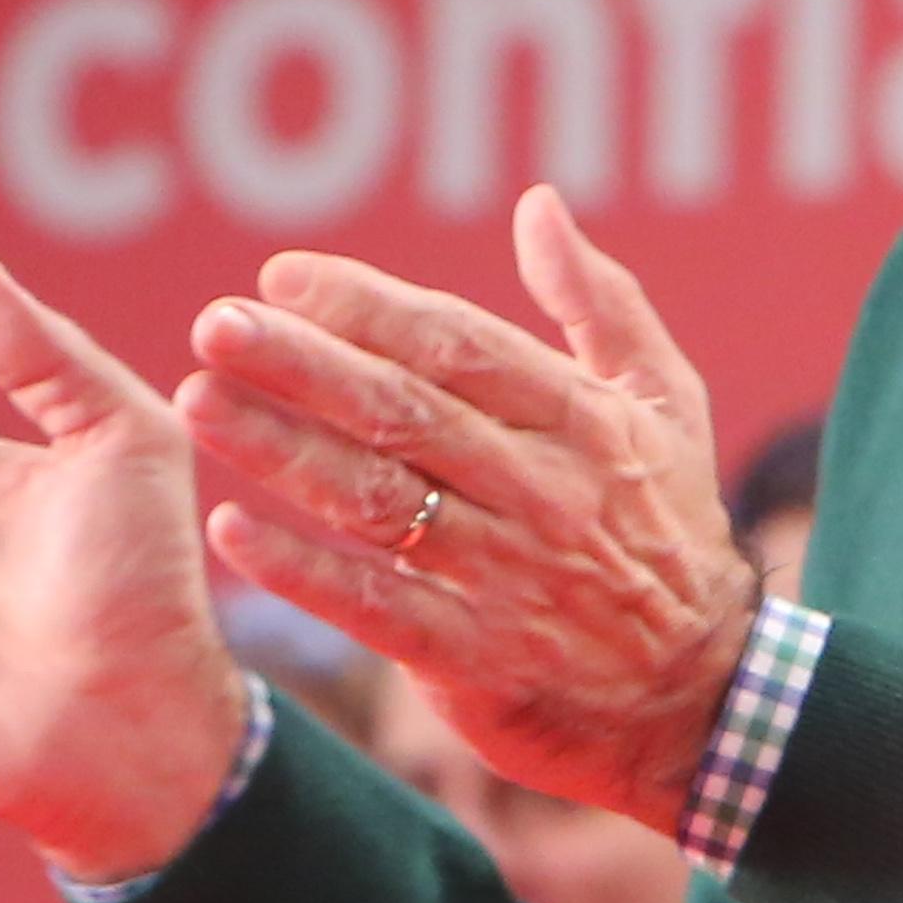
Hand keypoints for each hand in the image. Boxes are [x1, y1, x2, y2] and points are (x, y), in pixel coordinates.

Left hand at [177, 189, 763, 828]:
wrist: (703, 697)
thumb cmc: (669, 530)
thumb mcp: (664, 405)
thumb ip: (600, 303)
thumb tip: (539, 205)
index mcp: (583, 421)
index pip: (459, 345)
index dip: (367, 307)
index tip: (281, 277)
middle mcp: (543, 492)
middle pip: (404, 412)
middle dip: (302, 364)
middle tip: (214, 324)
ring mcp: (507, 578)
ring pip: (377, 501)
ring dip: (281, 450)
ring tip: (199, 404)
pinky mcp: (474, 659)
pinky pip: (374, 607)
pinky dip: (301, 571)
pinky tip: (231, 531)